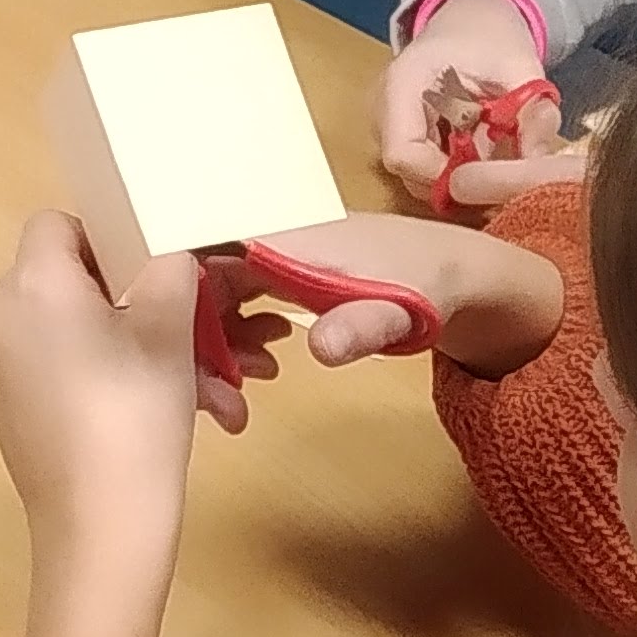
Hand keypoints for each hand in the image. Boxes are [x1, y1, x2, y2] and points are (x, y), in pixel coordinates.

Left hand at [0, 213, 212, 636]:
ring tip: (228, 388)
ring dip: (161, 352)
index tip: (164, 266)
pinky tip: (201, 411)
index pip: (60, 224)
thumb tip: (170, 251)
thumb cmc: (133, 414)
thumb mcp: (169, 328)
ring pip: (91, 335)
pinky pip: (76, 373)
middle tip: (220, 329)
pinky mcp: (16, 410)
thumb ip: (171, 268)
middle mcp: (0, 319)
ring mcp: (1, 369)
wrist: (99, 530)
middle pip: (82, 283)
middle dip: (159, 304)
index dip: (114, 235)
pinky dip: (129, 381)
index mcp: (29, 285)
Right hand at [205, 211, 567, 376]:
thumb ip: (358, 328)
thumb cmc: (423, 284)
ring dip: (214, 345)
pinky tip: (263, 360)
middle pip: (192, 283)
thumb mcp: (395, 312)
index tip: (195, 369)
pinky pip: (230, 297)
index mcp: (274, 238)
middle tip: (223, 400)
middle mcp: (258, 236)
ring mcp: (264, 251)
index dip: (183, 317)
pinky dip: (232, 334)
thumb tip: (320, 348)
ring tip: (249, 385)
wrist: (453, 268)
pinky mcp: (274, 266)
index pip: (193, 265)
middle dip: (196, 344)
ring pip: (208, 294)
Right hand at [374, 0, 561, 209]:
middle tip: (501, 165)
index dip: (444, 176)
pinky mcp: (397, 133)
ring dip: (459, 173)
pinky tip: (478, 144)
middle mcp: (382, 107)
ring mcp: (385, 123)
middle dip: (458, 179)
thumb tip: (539, 163)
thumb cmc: (490, 37)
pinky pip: (423, 166)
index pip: (403, 155)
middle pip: (409, 172)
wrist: (471, 20)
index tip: (489, 175)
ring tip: (491, 147)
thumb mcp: (522, 68)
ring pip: (417, 175)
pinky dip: (455, 166)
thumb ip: (535, 112)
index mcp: (403, 82)